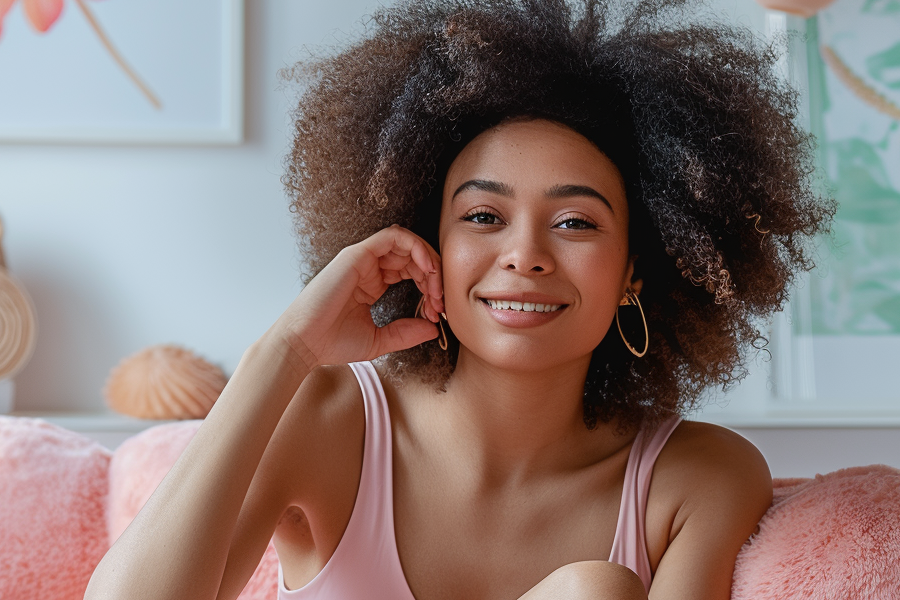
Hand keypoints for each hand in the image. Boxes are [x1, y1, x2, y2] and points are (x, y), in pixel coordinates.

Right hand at [269, 225, 444, 370]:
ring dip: (428, 260)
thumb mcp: (380, 340)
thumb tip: (434, 329)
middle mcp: (369, 268)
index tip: (437, 311)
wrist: (304, 344)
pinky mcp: (357, 255)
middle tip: (440, 300)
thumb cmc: (332, 343)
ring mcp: (363, 259)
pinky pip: (393, 237)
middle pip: (413, 256)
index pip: (411, 271)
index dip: (430, 287)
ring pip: (407, 243)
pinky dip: (415, 247)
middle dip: (434, 275)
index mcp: (373, 284)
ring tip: (435, 285)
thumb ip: (407, 332)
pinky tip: (427, 268)